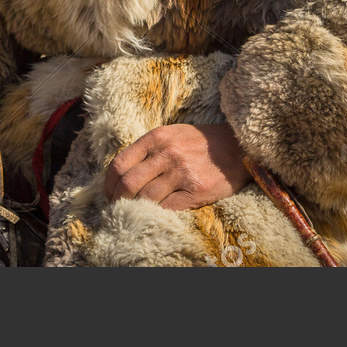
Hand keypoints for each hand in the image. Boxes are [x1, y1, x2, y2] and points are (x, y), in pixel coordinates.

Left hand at [103, 124, 250, 210]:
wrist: (237, 147)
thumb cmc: (201, 142)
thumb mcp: (172, 134)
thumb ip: (148, 149)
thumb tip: (121, 173)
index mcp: (157, 138)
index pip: (120, 163)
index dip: (109, 183)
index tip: (109, 193)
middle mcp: (168, 153)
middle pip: (129, 184)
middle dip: (119, 200)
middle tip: (119, 207)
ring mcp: (183, 172)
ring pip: (147, 198)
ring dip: (138, 208)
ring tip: (137, 211)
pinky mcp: (197, 190)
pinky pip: (168, 208)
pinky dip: (159, 213)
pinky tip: (157, 213)